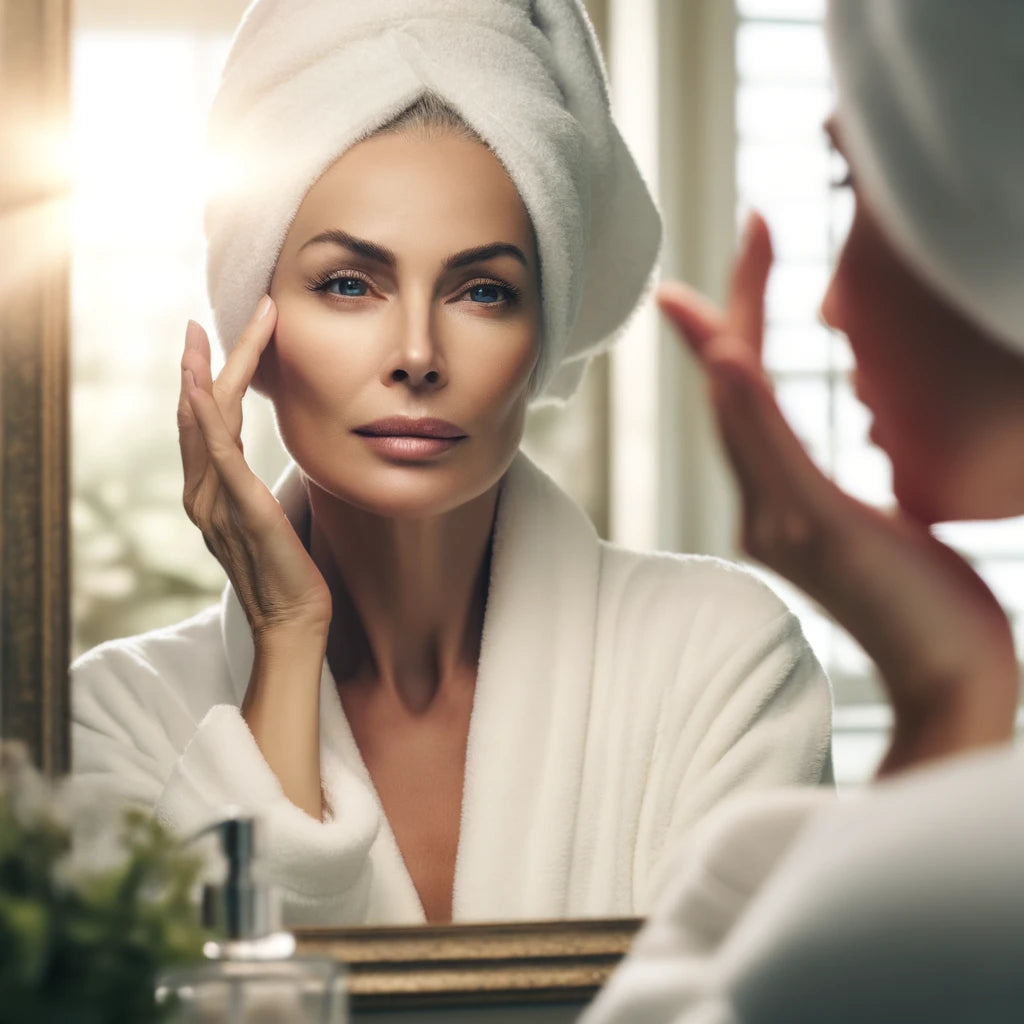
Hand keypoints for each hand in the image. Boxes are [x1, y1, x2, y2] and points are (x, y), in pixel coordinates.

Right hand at [177, 297, 331, 640]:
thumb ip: (252, 492)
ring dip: (205, 375)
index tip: (207, 343)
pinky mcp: (240, 510)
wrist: (292, 621)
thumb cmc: (287, 573)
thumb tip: (256, 473)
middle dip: (199, 366)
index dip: (205, 382)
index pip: (206, 426)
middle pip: (197, 416)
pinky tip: (202, 386)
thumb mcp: (268, 521)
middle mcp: (201, 494)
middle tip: (195, 323)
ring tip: (200, 336)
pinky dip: (207, 418)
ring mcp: (214, 503)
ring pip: (204, 424)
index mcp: (210, 494)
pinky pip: (219, 456)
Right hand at [657, 213, 1017, 774]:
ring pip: (741, 414)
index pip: (746, 401)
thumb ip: (849, 493)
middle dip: (737, 304)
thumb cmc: (931, 611)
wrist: (950, 688)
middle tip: (755, 223)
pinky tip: (731, 358)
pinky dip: (745, 404)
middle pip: (733, 393)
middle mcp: (764, 510)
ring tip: (745, 255)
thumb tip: (848, 464)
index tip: (760, 252)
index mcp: (780, 503)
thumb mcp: (888, 530)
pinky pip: (771, 457)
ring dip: (734, 330)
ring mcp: (782, 523)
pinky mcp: (814, 534)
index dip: (739, 327)